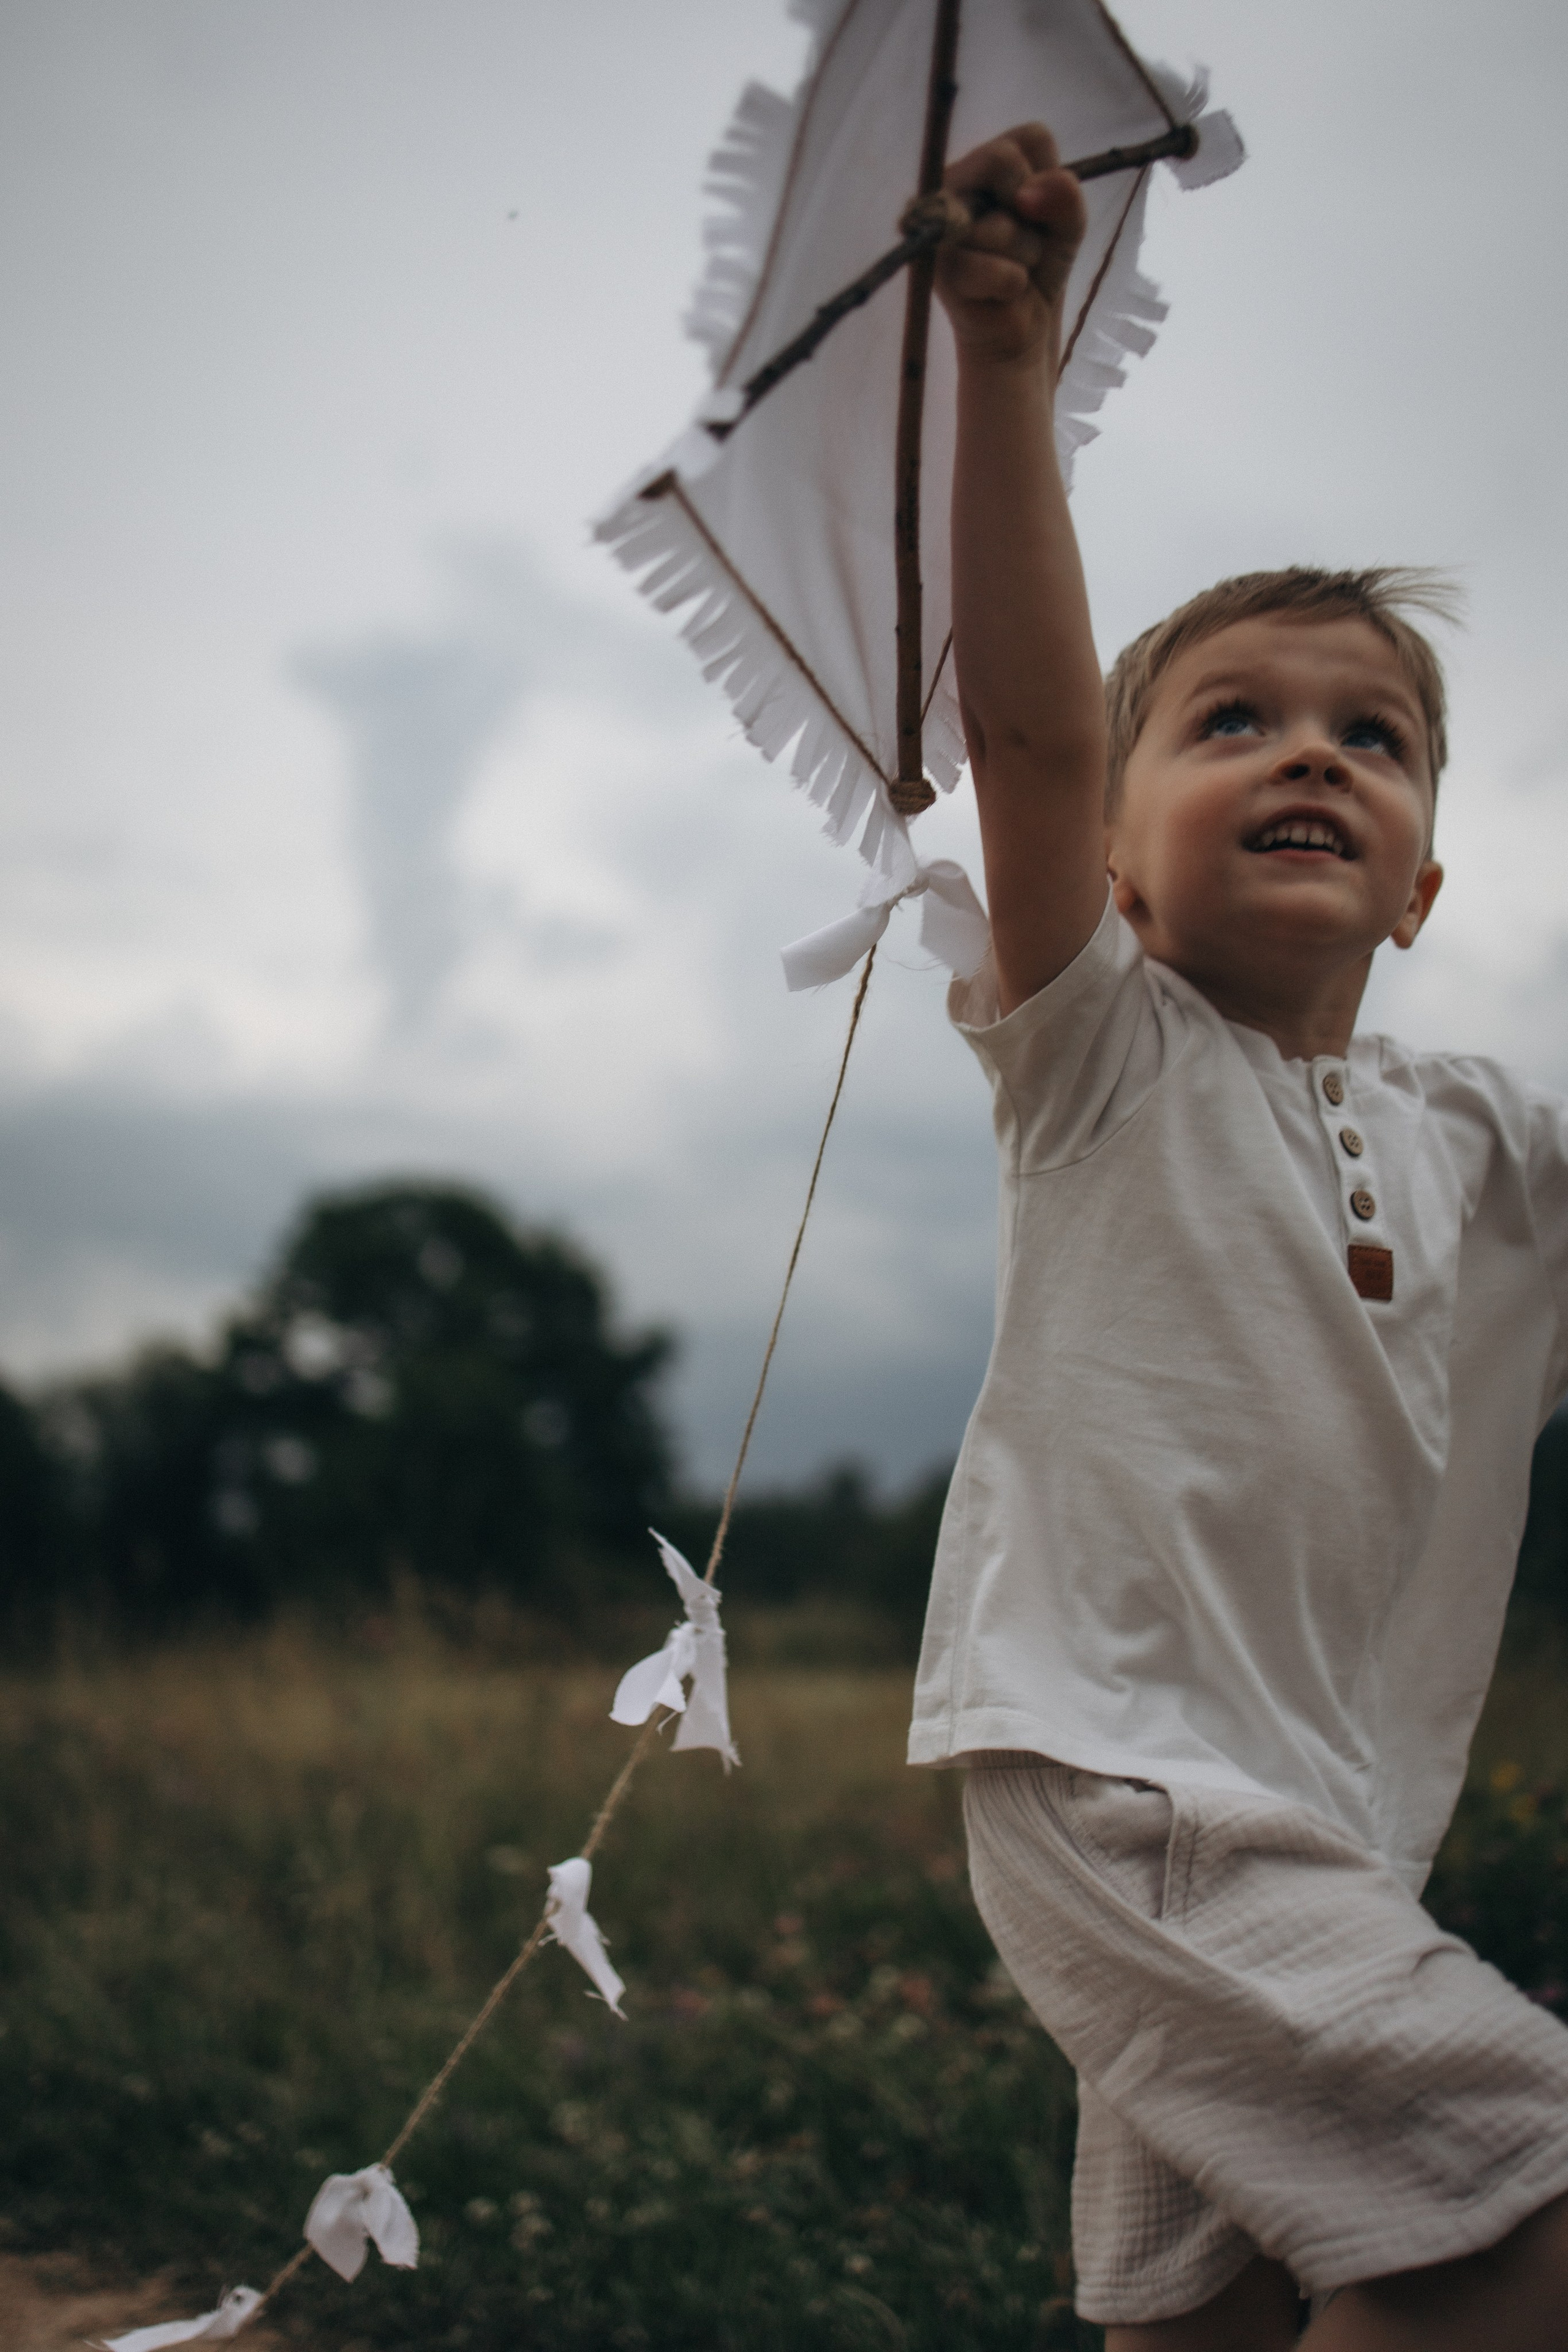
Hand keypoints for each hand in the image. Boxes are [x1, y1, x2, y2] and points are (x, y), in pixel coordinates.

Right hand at [935, 124, 1086, 366]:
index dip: (1049, 175)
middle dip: (1031, 210)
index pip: (1031, 136)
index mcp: (987, 162)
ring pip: (1000, 223)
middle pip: (1000, 159)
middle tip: (1027, 239)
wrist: (1021, 326)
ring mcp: (939, 223)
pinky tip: (1003, 292)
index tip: (1042, 207)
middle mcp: (954, 182)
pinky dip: (1012, 284)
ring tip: (1015, 268)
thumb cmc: (1040, 266)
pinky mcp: (939, 268)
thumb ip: (1065, 196)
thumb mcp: (1068, 226)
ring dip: (1026, 255)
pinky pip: (995, 269)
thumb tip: (1028, 195)